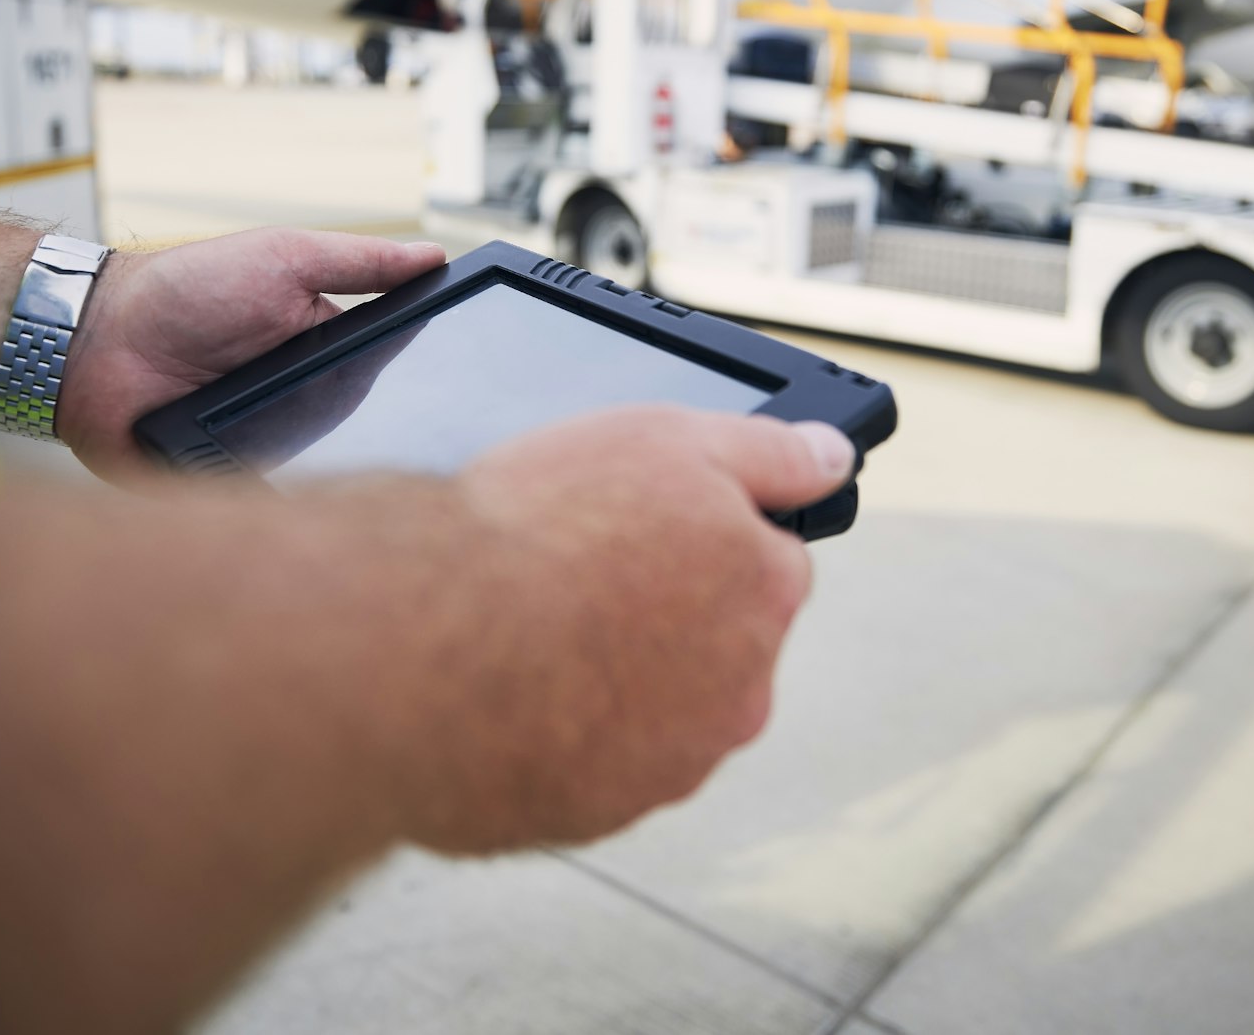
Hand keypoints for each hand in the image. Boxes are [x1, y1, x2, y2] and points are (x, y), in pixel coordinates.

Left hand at [55, 229, 445, 481]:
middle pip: (373, 423)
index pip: (389, 362)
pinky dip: (293, 498)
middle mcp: (305, 396)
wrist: (95, 343)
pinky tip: (303, 493)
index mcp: (323, 342)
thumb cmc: (184, 291)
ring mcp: (274, 441)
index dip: (426, 367)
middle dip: (389, 422)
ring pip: (334, 469)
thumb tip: (434, 256)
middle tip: (401, 413)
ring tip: (343, 451)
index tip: (463, 365)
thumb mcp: (283, 258)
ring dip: (340, 462)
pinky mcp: (240, 482)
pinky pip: (282, 502)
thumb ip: (359, 260)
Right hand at [386, 405, 856, 853]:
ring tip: (528, 635)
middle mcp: (739, 692)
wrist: (419, 645)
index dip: (694, 537)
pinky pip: (589, 763)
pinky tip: (507, 692)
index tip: (634, 530)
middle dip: (660, 613)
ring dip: (609, 678)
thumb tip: (833, 455)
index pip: (764, 562)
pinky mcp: (599, 813)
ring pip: (654, 710)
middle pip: (715, 643)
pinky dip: (559, 732)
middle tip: (574, 577)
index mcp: (764, 593)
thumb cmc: (536, 532)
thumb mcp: (664, 438)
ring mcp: (671, 763)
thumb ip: (768, 452)